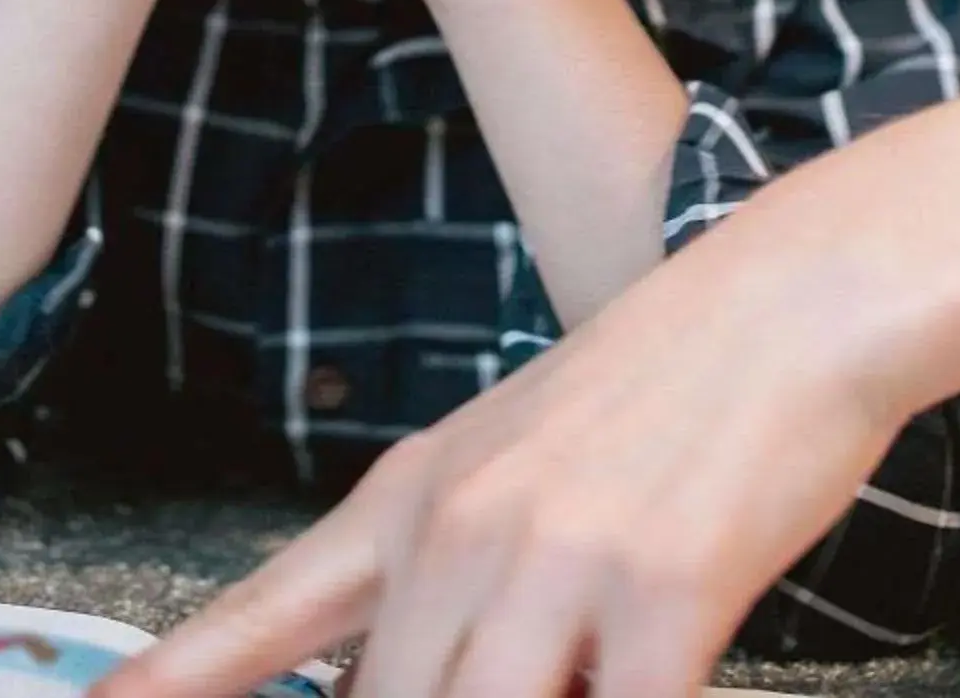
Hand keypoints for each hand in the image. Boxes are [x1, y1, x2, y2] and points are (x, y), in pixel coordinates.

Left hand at [92, 191, 906, 697]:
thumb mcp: (505, 461)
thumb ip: (429, 580)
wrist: (787, 301)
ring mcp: (558, 566)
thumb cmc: (655, 390)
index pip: (263, 620)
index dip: (172, 680)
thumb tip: (363, 685)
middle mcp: (460, 534)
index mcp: (409, 500)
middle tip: (486, 686)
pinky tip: (644, 688)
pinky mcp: (665, 596)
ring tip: (566, 678)